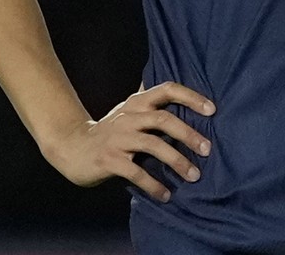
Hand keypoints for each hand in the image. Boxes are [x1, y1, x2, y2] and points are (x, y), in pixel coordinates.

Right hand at [40, 82, 213, 201]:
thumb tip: (179, 92)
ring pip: (153, 145)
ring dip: (177, 161)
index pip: (167, 89)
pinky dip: (153, 184)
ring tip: (194, 176)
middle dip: (188, 134)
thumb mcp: (128, 111)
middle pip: (164, 119)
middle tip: (207, 150)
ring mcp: (118, 138)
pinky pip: (136, 172)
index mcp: (137, 102)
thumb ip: (149, 103)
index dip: (191, 97)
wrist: (71, 147)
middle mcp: (128, 116)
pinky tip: (166, 195)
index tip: (212, 109)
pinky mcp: (109, 159)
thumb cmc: (108, 130)